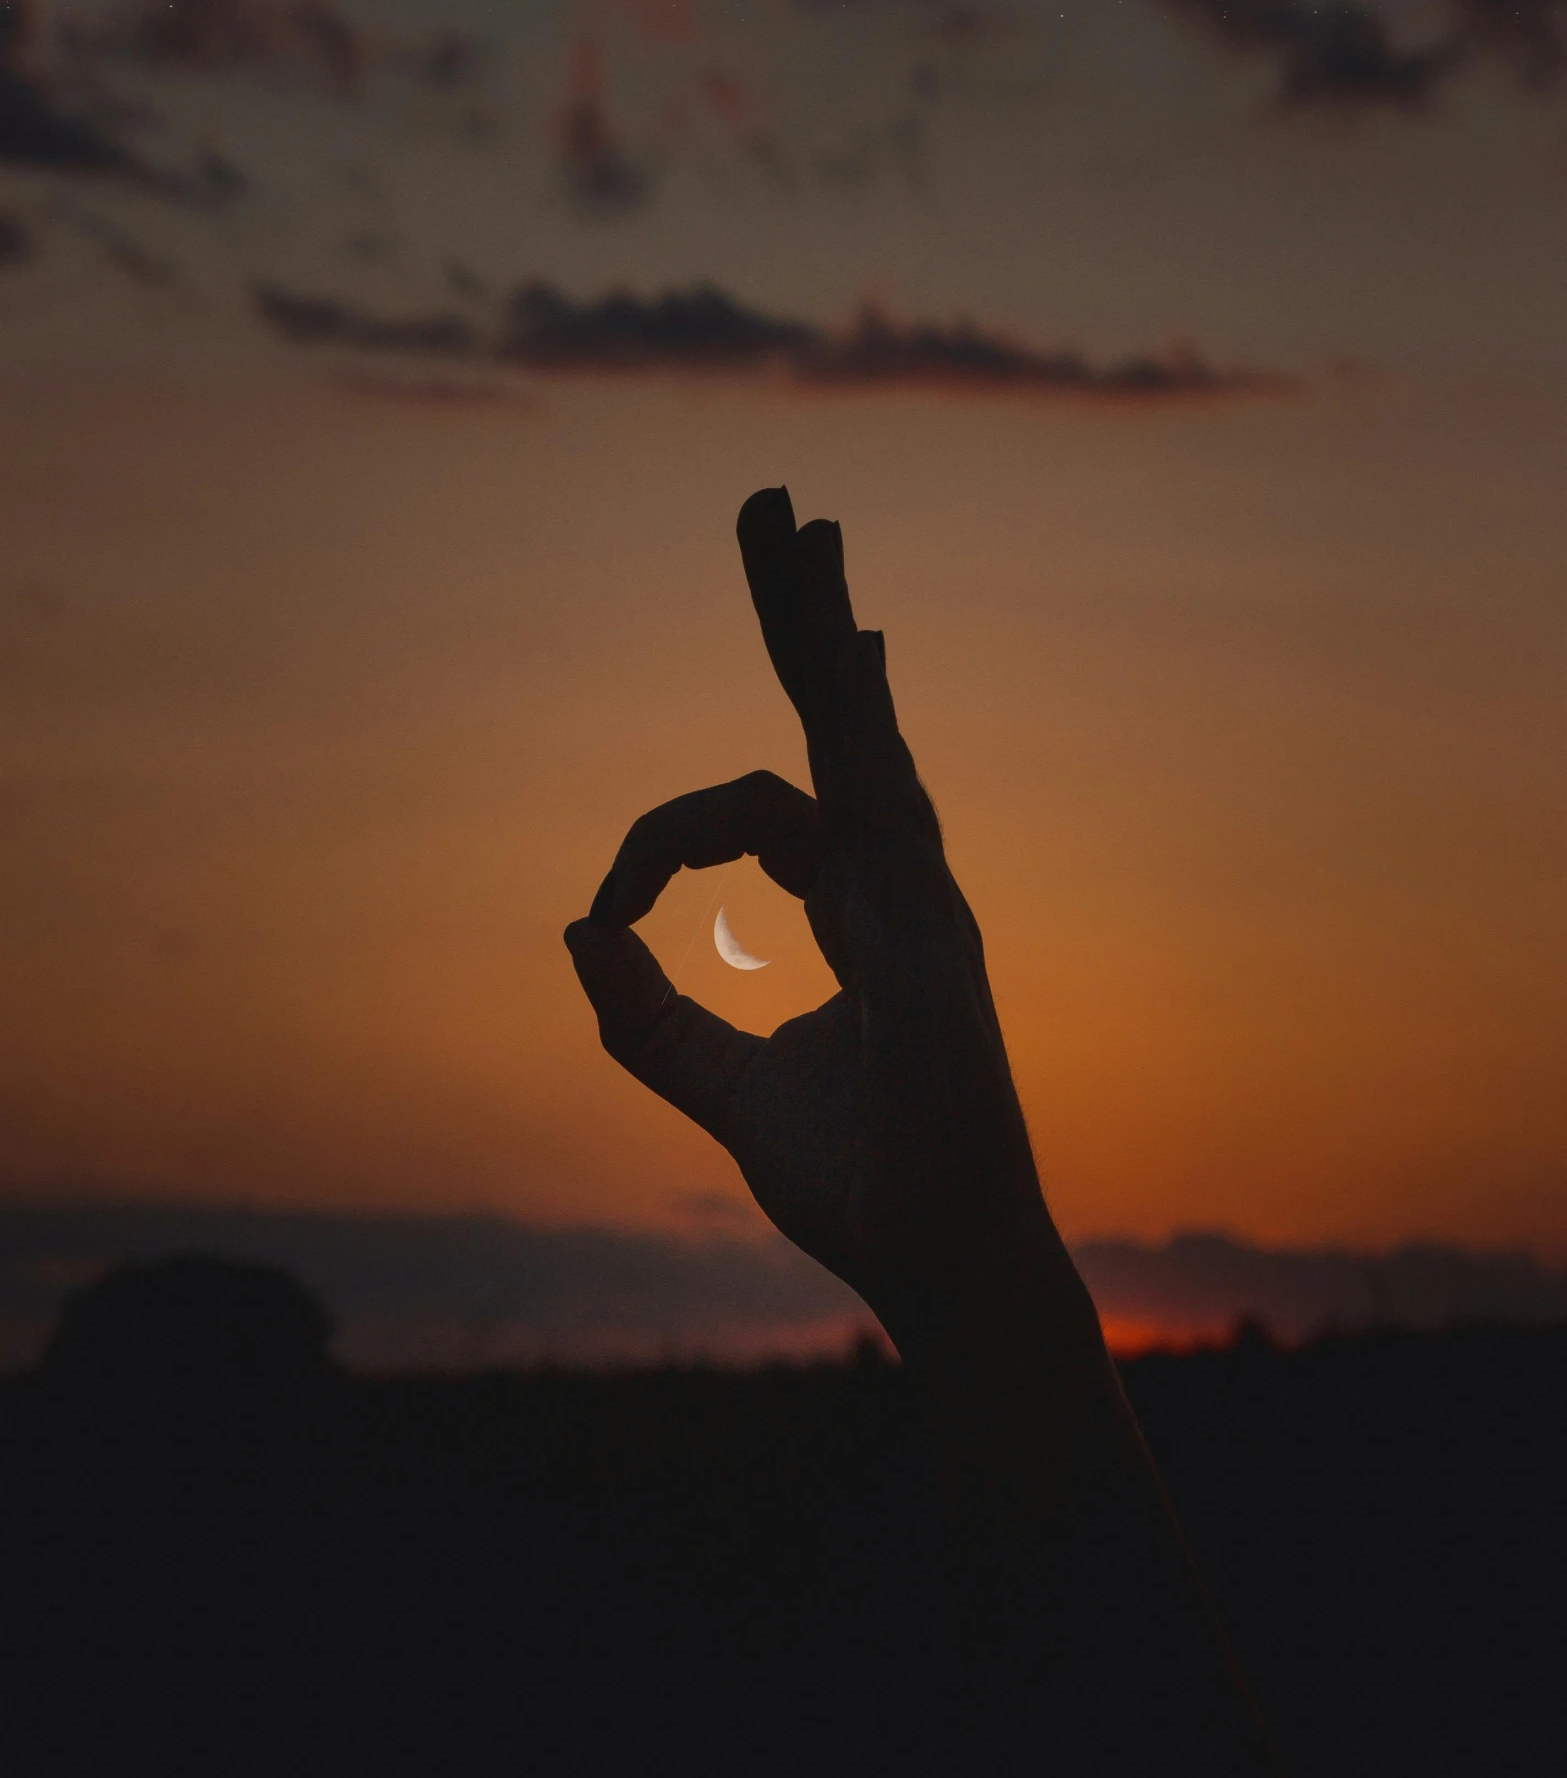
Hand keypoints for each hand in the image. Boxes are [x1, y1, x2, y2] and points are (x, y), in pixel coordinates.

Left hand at [564, 488, 1100, 1372]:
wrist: (935, 1265)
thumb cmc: (858, 1183)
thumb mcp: (720, 1089)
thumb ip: (648, 1019)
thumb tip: (574, 929)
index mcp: (856, 908)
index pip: (753, 813)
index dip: (660, 840)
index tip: (607, 909)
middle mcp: (895, 885)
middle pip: (836, 722)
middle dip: (800, 619)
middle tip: (778, 512)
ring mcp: (919, 904)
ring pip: (860, 736)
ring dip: (822, 633)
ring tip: (799, 530)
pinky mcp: (924, 944)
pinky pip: (880, 811)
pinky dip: (858, 726)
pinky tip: (846, 648)